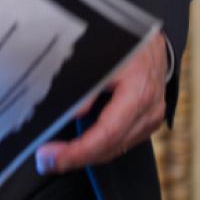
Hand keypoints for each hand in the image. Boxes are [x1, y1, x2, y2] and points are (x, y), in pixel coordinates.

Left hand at [33, 34, 167, 174]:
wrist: (153, 38)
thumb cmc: (127, 43)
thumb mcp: (104, 57)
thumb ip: (87, 85)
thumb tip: (70, 112)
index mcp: (138, 93)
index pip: (107, 134)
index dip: (77, 151)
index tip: (51, 157)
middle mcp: (149, 110)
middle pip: (111, 147)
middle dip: (76, 157)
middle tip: (46, 160)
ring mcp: (151, 118)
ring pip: (116, 148)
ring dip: (87, 155)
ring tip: (58, 156)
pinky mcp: (148, 121)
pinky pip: (123, 141)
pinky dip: (100, 147)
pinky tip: (80, 147)